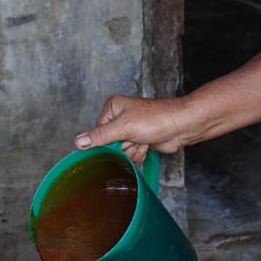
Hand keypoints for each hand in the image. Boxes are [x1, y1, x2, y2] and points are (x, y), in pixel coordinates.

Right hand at [73, 95, 199, 165]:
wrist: (182, 126)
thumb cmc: (157, 119)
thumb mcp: (124, 127)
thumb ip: (100, 136)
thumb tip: (78, 142)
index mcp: (113, 107)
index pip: (97, 133)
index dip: (108, 141)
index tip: (119, 141)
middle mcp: (120, 116)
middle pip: (109, 144)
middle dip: (123, 146)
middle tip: (134, 139)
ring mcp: (130, 128)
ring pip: (121, 151)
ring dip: (133, 150)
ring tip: (143, 140)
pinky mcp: (140, 139)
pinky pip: (131, 153)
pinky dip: (139, 153)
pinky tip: (148, 145)